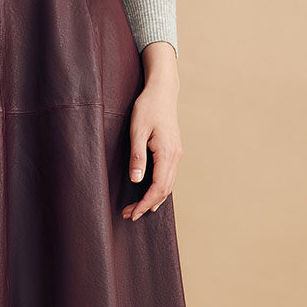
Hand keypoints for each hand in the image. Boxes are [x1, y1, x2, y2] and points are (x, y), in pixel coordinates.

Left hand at [122, 41, 181, 220]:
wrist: (163, 91)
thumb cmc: (147, 107)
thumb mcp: (137, 131)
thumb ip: (137, 156)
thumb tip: (136, 180)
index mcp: (167, 153)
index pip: (158, 187)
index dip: (145, 203)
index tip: (132, 213)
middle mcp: (175, 156)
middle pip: (164, 190)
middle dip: (147, 205)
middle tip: (129, 215)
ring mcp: (176, 154)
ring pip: (168, 185)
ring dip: (154, 199)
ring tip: (138, 209)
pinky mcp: (174, 151)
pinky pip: (169, 177)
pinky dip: (160, 190)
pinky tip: (151, 194)